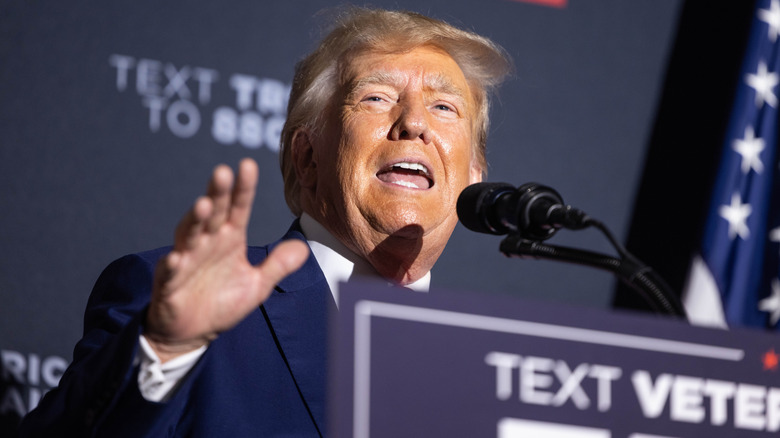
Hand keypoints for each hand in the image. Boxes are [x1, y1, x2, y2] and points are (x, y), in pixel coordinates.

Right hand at [144, 158, 308, 361]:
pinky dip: (172, 265)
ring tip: (203, 205)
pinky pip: (170, 272)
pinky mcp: (169, 284)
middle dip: (217, 194)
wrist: (192, 332)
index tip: (248, 165)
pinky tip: (176, 258)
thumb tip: (303, 247)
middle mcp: (207, 243)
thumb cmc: (222, 302)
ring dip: (194, 220)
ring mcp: (186, 261)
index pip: (238, 208)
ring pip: (189, 235)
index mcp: (229, 239)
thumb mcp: (257, 285)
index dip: (243, 189)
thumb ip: (278, 265)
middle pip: (212, 213)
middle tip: (222, 172)